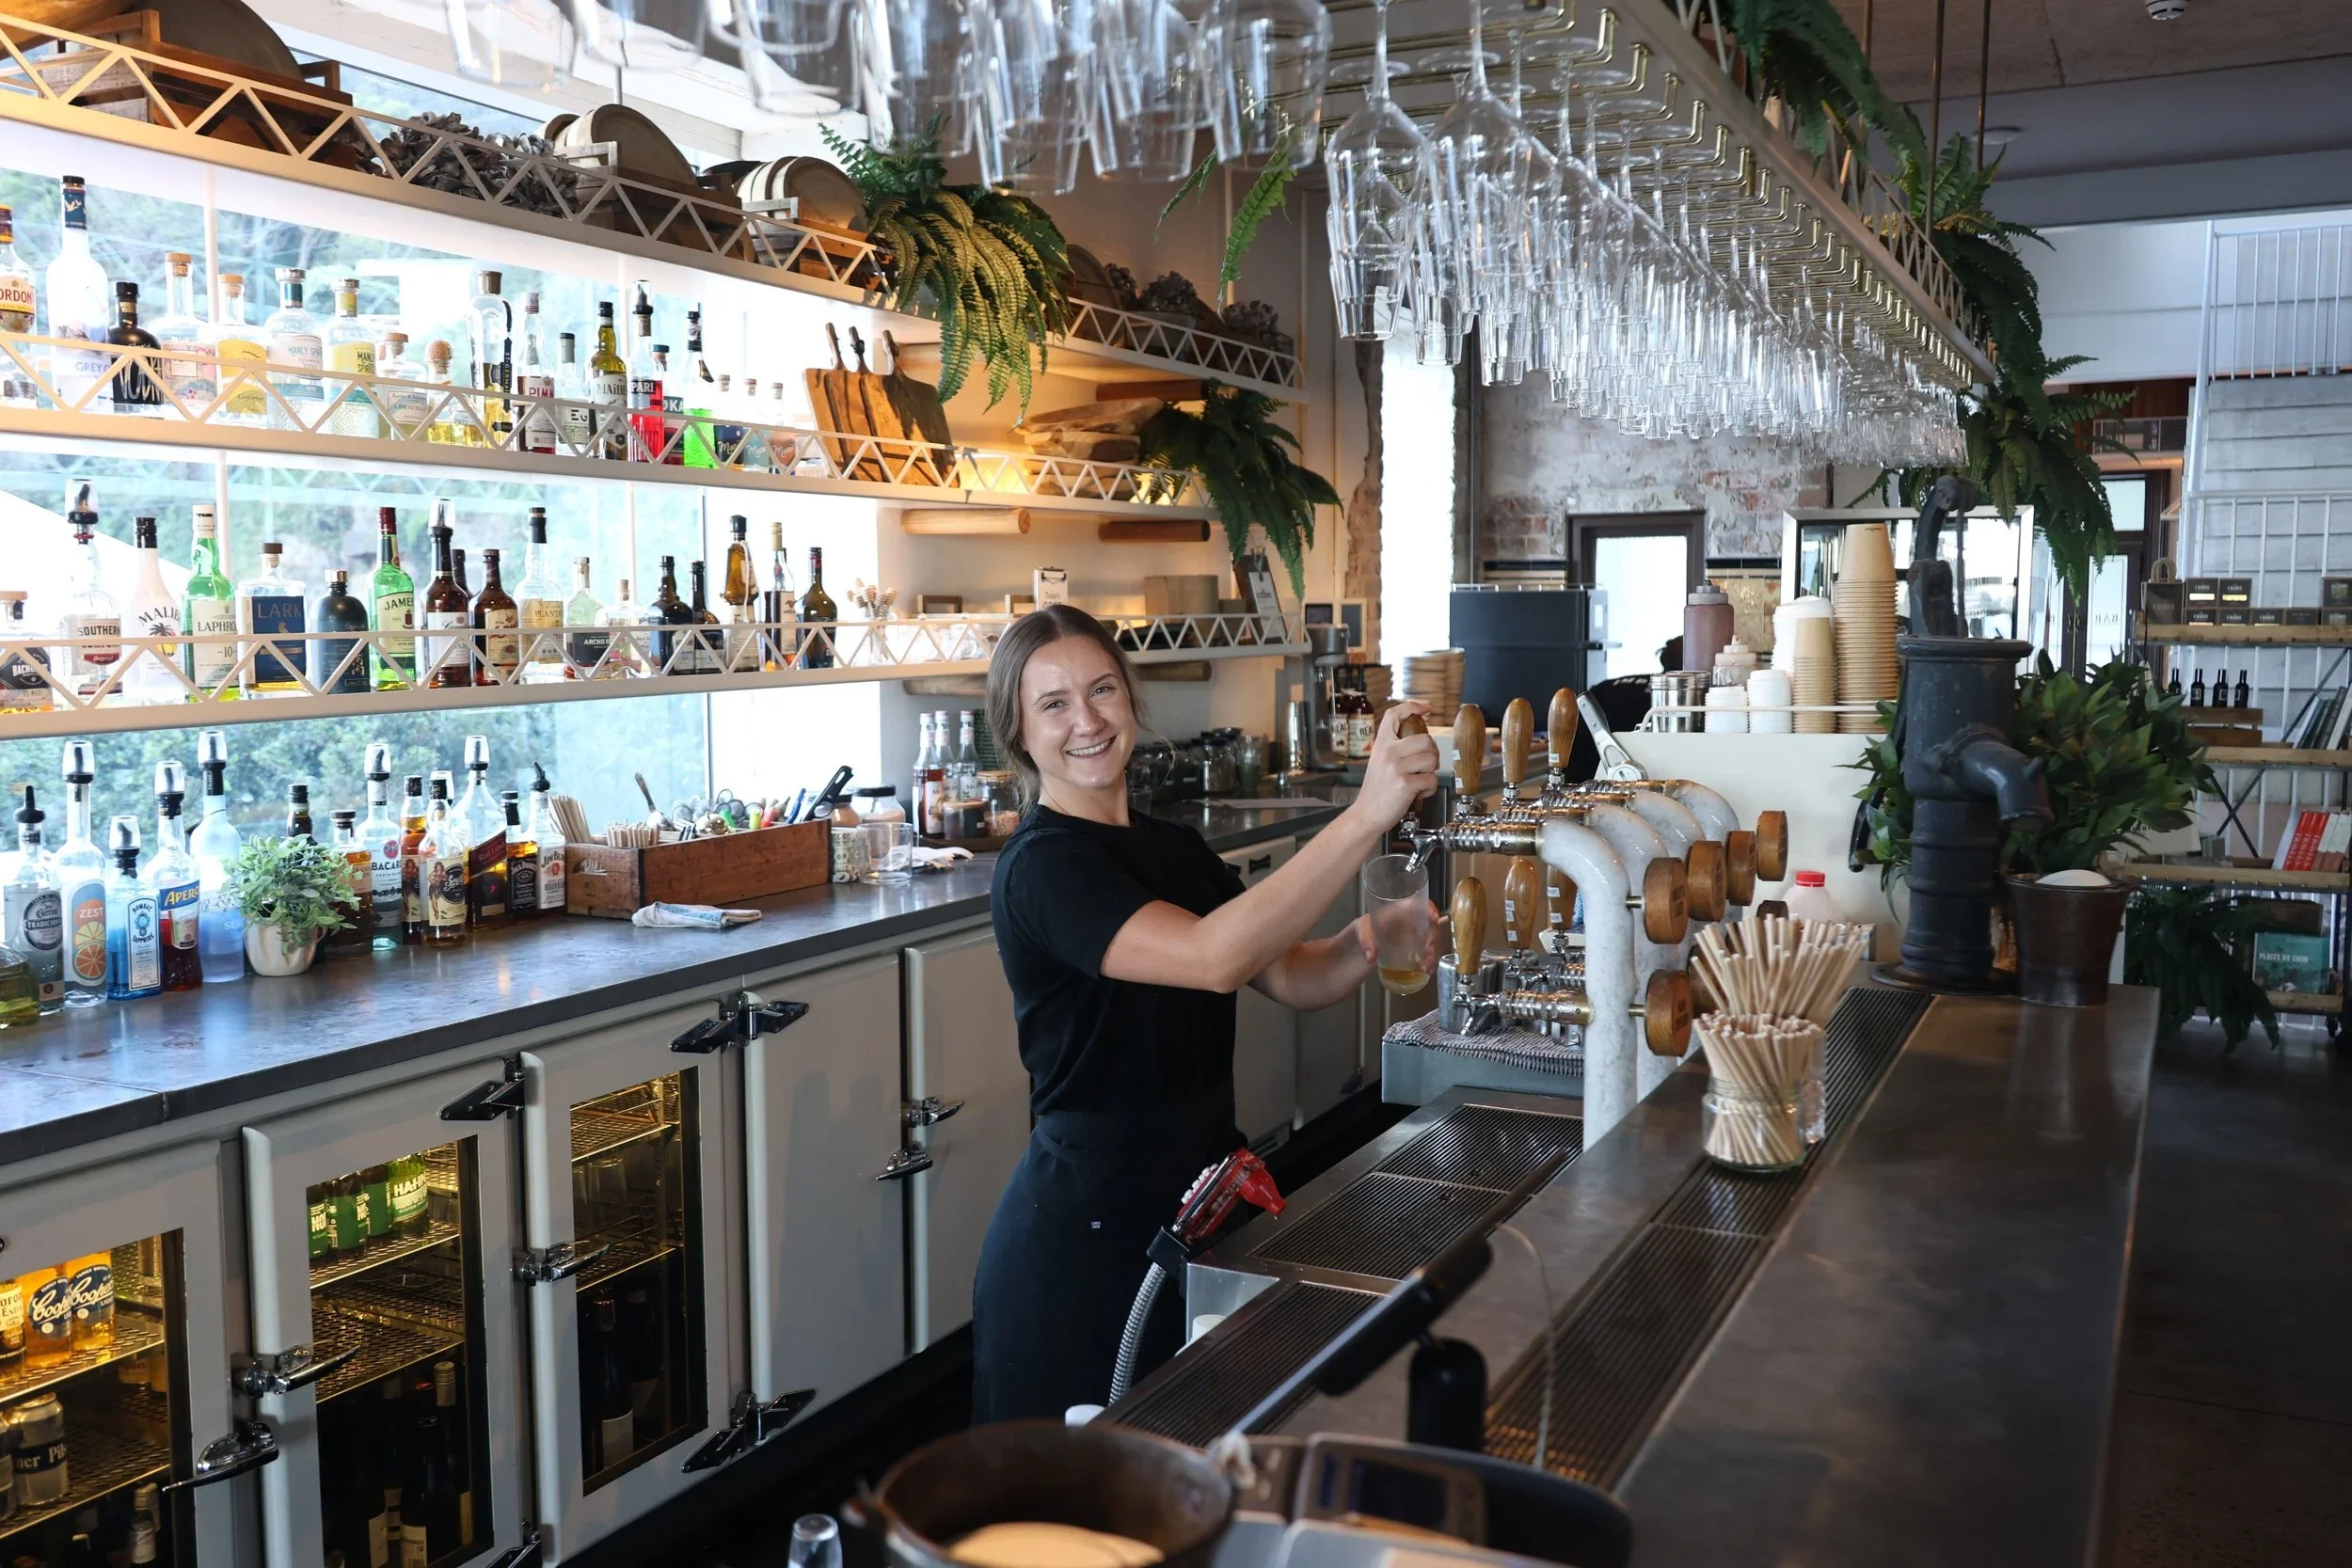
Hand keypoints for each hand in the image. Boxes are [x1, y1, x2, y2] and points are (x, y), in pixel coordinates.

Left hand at [1352, 903, 1445, 976]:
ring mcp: (1418, 935)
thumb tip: (1370, 956)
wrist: (1364, 944)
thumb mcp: (1362, 930)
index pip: (1422, 904)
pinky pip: (1429, 953)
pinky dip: (1430, 962)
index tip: (1433, 918)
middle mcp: (1414, 920)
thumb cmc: (1365, 929)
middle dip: (1433, 939)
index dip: (1431, 909)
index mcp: (1402, 909)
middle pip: (1432, 926)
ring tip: (1425, 966)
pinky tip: (1426, 970)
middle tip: (1427, 952)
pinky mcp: (1417, 949)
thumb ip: (1365, 940)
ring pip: (1433, 941)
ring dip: (1433, 954)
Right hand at [1355, 701, 1439, 824]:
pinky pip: (1431, 780)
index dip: (1412, 707)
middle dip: (1432, 754)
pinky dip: (1428, 789)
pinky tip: (1417, 793)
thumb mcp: (1379, 761)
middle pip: (1426, 739)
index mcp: (1381, 744)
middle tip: (1425, 765)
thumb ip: (1395, 748)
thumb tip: (1421, 740)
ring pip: (1431, 759)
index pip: (1394, 715)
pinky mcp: (1405, 784)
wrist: (1366, 814)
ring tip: (1418, 781)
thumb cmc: (1376, 790)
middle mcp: (1388, 752)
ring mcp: (1396, 767)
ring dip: (1431, 772)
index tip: (1426, 708)